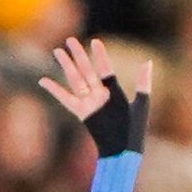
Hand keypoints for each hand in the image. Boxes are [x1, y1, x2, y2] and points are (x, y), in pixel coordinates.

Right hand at [39, 37, 151, 156]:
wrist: (123, 152)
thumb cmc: (135, 131)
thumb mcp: (141, 104)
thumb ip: (143, 83)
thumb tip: (148, 61)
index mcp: (114, 92)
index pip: (105, 69)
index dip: (100, 55)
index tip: (95, 41)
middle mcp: (100, 96)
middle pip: (87, 70)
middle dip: (78, 55)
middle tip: (70, 39)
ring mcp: (90, 104)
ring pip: (76, 80)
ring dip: (66, 66)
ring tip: (58, 51)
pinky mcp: (81, 113)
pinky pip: (65, 99)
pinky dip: (54, 90)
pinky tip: (43, 80)